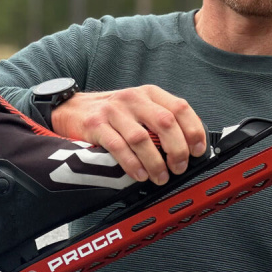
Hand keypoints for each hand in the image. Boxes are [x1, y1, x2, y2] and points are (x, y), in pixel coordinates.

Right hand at [51, 86, 206, 185]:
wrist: (74, 109)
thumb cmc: (114, 113)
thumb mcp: (140, 108)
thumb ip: (162, 120)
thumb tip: (189, 147)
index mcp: (150, 94)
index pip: (181, 108)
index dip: (193, 130)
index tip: (198, 151)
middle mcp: (134, 99)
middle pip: (165, 123)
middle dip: (177, 150)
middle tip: (179, 167)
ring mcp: (114, 111)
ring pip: (142, 138)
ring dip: (155, 162)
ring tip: (160, 177)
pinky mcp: (96, 125)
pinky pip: (118, 147)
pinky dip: (132, 164)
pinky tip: (140, 175)